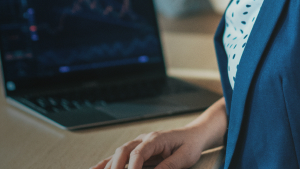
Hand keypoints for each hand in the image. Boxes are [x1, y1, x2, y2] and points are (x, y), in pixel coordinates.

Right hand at [90, 99, 226, 168]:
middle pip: (123, 150)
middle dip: (115, 167)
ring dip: (108, 166)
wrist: (193, 135)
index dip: (132, 167)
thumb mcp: (184, 157)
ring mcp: (138, 143)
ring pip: (118, 153)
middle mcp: (144, 139)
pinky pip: (118, 157)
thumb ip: (169, 166)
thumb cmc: (190, 145)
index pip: (138, 152)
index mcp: (156, 139)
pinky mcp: (136, 150)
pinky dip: (106, 164)